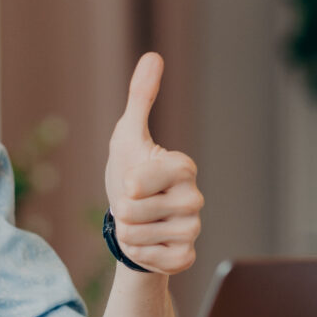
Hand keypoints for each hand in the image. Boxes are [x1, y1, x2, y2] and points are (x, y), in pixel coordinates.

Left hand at [104, 53, 202, 275]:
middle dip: (121, 211)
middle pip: (132, 211)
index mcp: (183, 167)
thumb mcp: (127, 135)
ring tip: (138, 223)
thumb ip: (140, 96)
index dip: (126, 184)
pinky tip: (149, 243)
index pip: (139, 181)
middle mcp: (194, 198)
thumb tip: (153, 56)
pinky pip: (151, 260)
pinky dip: (139, 253)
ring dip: (127, 233)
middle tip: (133, 205)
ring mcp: (193, 230)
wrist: (132, 222)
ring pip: (137, 237)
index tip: (131, 181)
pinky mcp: (186, 257)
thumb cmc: (129, 172)